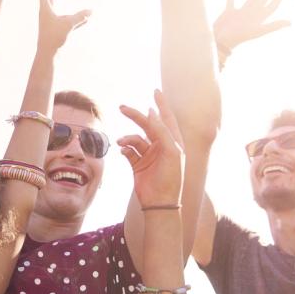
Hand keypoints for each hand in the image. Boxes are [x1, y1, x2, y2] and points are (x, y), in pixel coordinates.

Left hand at [33, 0, 90, 54]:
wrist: (48, 55)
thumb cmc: (54, 38)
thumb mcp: (68, 24)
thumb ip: (80, 17)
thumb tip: (91, 11)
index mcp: (46, 10)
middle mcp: (47, 15)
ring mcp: (52, 23)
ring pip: (57, 9)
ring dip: (56, 0)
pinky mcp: (58, 31)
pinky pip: (67, 20)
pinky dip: (74, 18)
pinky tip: (85, 19)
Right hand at [118, 90, 183, 208]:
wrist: (160, 202)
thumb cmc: (171, 177)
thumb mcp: (171, 151)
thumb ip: (161, 130)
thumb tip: (150, 113)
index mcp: (173, 141)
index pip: (167, 118)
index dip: (161, 104)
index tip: (155, 91)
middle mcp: (160, 146)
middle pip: (147, 125)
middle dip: (135, 116)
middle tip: (122, 108)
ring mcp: (149, 155)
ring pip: (135, 138)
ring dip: (127, 138)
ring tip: (122, 142)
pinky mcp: (138, 165)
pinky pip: (128, 151)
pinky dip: (125, 149)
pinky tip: (123, 151)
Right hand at [214, 0, 289, 51]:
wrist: (221, 41)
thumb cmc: (239, 37)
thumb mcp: (258, 31)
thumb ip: (273, 26)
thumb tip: (290, 23)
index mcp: (259, 18)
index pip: (272, 5)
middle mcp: (252, 14)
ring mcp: (241, 13)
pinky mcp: (229, 12)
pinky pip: (232, 1)